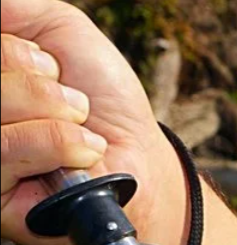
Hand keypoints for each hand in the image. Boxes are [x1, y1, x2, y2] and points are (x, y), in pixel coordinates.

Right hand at [0, 0, 236, 244]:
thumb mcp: (61, 33)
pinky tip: (79, 155)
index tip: (51, 69)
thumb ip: (18, 10)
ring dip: (52, 112)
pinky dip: (56, 143)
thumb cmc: (102, 100)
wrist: (142, 157)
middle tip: (72, 104)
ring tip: (79, 128)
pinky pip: (5, 150)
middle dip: (39, 83)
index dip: (19, 54)